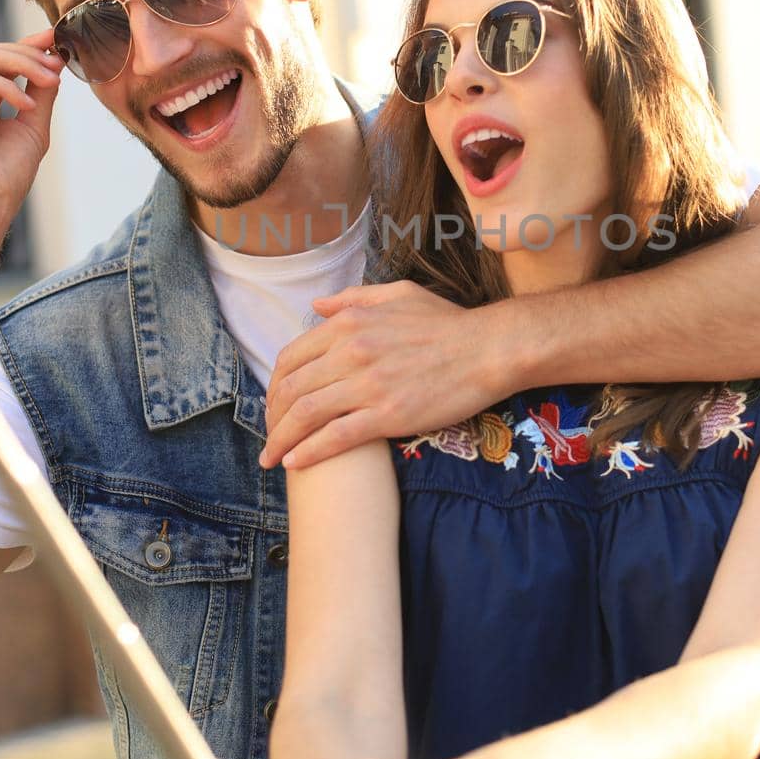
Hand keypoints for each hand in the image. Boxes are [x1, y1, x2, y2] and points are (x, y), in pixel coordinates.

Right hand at [0, 31, 63, 230]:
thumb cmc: (4, 178)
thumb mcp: (32, 125)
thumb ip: (40, 91)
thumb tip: (55, 60)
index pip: (0, 63)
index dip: (27, 47)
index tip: (57, 41)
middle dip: (28, 53)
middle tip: (57, 61)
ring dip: (21, 63)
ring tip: (50, 80)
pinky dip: (4, 85)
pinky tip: (26, 103)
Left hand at [261, 282, 513, 468]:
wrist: (490, 349)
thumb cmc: (449, 323)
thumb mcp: (398, 294)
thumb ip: (353, 299)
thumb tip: (316, 306)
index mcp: (349, 323)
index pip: (292, 357)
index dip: (275, 385)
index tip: (274, 404)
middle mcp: (351, 352)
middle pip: (291, 389)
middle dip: (272, 418)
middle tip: (269, 436)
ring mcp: (368, 385)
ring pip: (306, 415)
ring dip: (280, 440)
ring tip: (270, 458)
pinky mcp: (388, 416)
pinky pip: (335, 437)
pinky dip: (309, 452)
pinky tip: (295, 463)